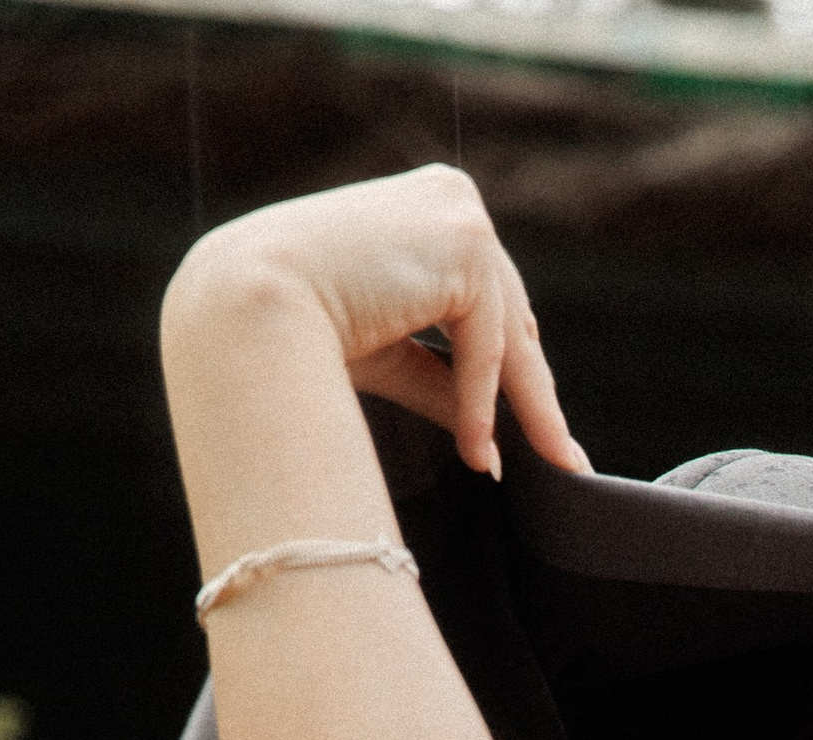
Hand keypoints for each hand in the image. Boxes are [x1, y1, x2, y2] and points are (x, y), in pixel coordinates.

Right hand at [167, 165, 586, 481]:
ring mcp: (461, 212)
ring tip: (546, 467)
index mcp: (430, 210)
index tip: (540, 433)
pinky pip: (487, 341)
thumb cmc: (296, 325)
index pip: (486, 301)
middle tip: (566, 461)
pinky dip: (482, 400)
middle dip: (533, 395)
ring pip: (509, 333)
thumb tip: (492, 442)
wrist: (246, 301)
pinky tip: (477, 451)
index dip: (510, 372)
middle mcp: (450, 198)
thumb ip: (442, 380)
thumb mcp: (389, 353)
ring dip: (526, 408)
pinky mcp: (464, 240)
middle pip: (510, 317)